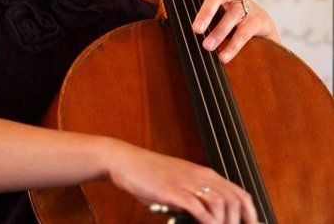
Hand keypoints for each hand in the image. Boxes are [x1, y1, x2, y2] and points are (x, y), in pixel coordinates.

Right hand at [107, 139, 258, 223]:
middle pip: (234, 200)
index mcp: (204, 173)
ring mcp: (186, 183)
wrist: (127, 161)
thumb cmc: (150, 174)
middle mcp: (199, 176)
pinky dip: (207, 221)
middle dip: (239, 223)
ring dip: (224, 223)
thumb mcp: (179, 183)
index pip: (239, 193)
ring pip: (220, 203)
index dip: (250, 214)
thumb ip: (195, 197)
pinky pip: (197, 207)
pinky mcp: (172, 191)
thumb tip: (207, 217)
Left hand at [138, 0, 279, 62]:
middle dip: (206, 11)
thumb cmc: (219, 14)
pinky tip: (223, 56)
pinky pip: (245, 31)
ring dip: (220, 31)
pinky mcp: (257, 20)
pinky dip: (234, 45)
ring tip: (207, 47)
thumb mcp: (192, 6)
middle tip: (195, 29)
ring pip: (234, 12)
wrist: (258, 30)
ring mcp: (245, 5)